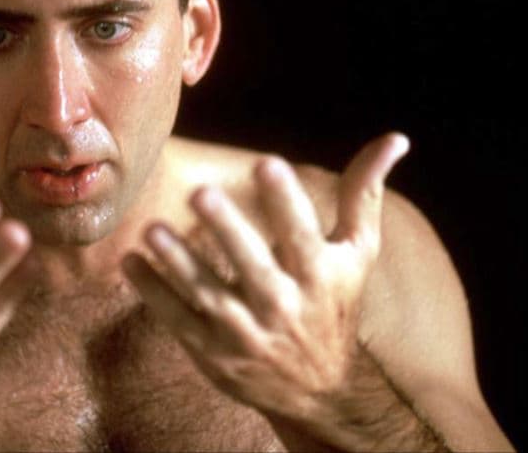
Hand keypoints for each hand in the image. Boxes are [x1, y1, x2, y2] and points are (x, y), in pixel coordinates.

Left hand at [123, 132, 408, 426]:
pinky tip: (132, 262)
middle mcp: (283, 306)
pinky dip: (153, 293)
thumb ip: (362, 194)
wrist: (321, 388)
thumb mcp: (357, 252)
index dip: (284, 200)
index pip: (301, 234)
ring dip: (178, 262)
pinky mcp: (213, 353)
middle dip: (228, 230)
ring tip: (152, 230)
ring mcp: (245, 333)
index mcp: (319, 275)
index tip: (267, 163)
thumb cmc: (336, 304)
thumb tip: (395, 139)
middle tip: (201, 193)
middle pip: (252, 265)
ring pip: (208, 295)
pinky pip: (178, 321)